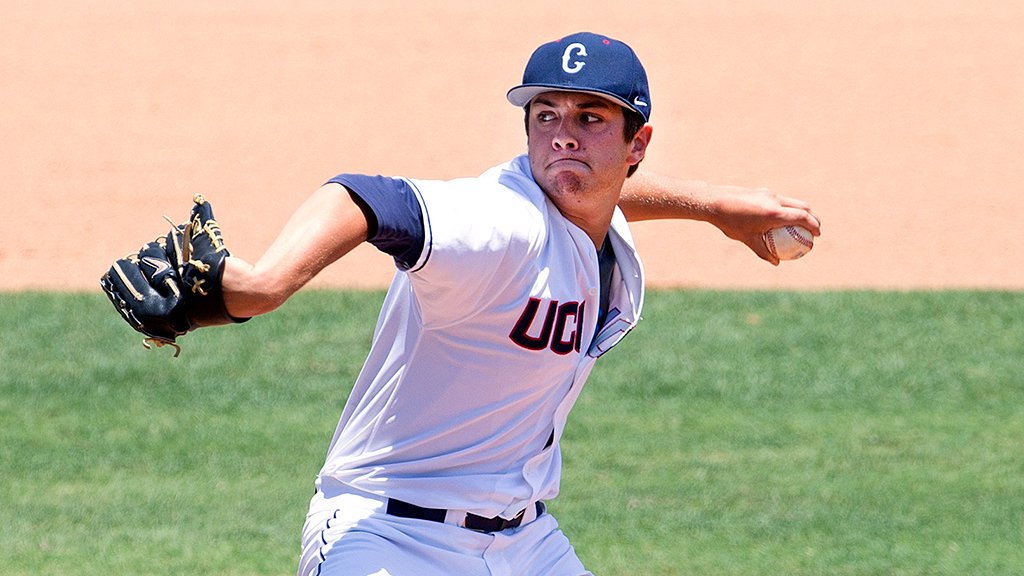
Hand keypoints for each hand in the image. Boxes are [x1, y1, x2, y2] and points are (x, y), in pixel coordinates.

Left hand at [707, 186, 821, 265]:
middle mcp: (774, 200)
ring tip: (800, 225)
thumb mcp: (747, 240)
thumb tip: (776, 263)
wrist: (714, 201)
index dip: (814, 225)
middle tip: (814, 229)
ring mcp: (769, 194)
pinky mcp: (763, 191)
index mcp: (774, 213)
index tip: (818, 235)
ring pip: (792, 202)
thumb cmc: (730, 223)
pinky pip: (780, 200)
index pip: (802, 217)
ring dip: (800, 212)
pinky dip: (786, 209)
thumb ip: (763, 251)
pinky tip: (780, 219)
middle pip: (802, 206)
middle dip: (813, 217)